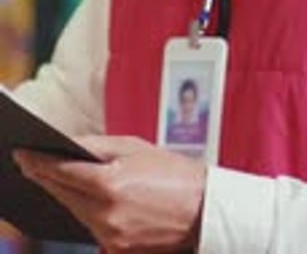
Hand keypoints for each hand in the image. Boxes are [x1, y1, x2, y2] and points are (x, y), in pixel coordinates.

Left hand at [14, 135, 205, 252]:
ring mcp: (111, 237)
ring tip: (52, 177)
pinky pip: (91, 227)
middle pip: (63, 194)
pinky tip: (80, 198)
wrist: (203, 210)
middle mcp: (106, 214)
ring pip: (75, 212)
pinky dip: (84, 212)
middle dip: (45, 177)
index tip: (22, 154)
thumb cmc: (174, 174)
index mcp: (111, 183)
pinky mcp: (117, 251)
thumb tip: (68, 143)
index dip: (38, 162)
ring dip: (64, 195)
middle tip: (28, 163)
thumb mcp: (136, 147)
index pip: (62, 172)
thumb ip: (98, 145)